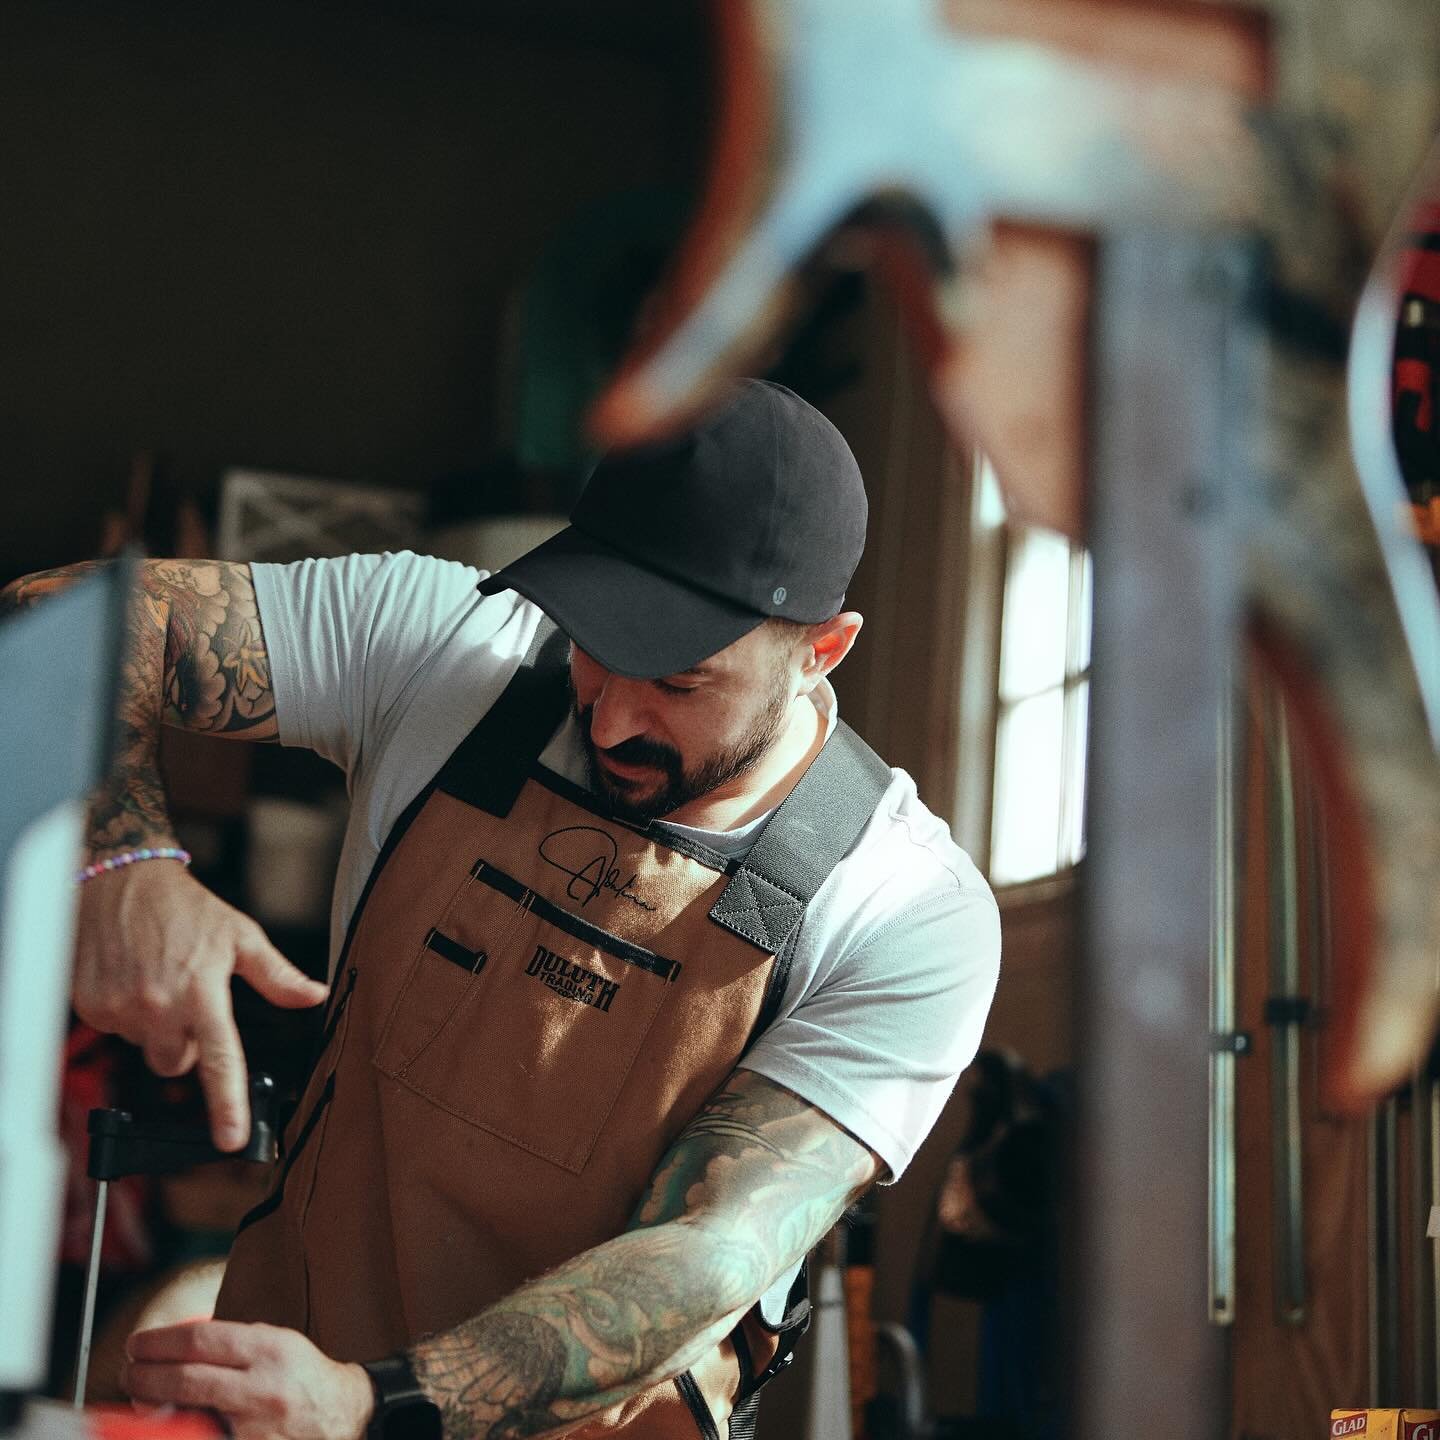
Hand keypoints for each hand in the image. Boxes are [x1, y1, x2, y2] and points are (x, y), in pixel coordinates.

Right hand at [73, 861, 327, 1149]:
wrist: (120, 882)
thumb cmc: (185, 909)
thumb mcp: (241, 936)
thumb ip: (278, 975)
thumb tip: (314, 996)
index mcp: (202, 993)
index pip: (220, 1061)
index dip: (227, 1105)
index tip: (233, 1139)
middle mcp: (158, 1007)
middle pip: (178, 1064)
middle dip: (188, 1043)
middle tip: (191, 1000)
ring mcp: (119, 1010)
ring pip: (147, 1047)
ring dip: (157, 1026)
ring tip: (161, 980)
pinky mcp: (90, 1007)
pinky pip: (116, 1031)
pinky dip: (127, 1013)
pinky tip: (134, 978)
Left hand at [123, 1321, 373, 1439]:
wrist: (341, 1416)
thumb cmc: (301, 1376)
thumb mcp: (275, 1343)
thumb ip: (230, 1346)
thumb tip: (170, 1351)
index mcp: (270, 1350)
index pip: (200, 1341)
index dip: (159, 1343)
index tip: (137, 1345)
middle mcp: (262, 1388)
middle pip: (185, 1379)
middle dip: (144, 1376)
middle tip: (129, 1372)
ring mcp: (254, 1430)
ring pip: (186, 1418)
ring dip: (153, 1410)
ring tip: (142, 1400)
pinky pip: (202, 1437)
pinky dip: (179, 1431)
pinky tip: (170, 1425)